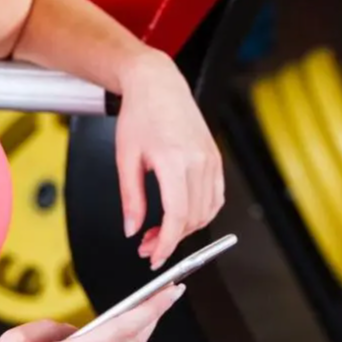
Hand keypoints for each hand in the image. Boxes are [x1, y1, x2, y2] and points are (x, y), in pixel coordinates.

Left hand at [114, 52, 224, 269]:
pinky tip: (182, 215)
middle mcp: (198, 161)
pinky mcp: (215, 158)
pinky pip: (215, 196)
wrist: (158, 85)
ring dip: (186, 228)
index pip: (177, 216)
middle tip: (147, 246)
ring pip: (207, 211)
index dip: (166, 243)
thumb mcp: (126, 158)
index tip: (154, 257)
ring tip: (160, 231)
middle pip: (193, 218)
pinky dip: (201, 213)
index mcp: (174, 160)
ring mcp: (211, 159)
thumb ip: (130, 198)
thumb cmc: (140, 114)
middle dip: (171, 239)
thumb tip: (132, 230)